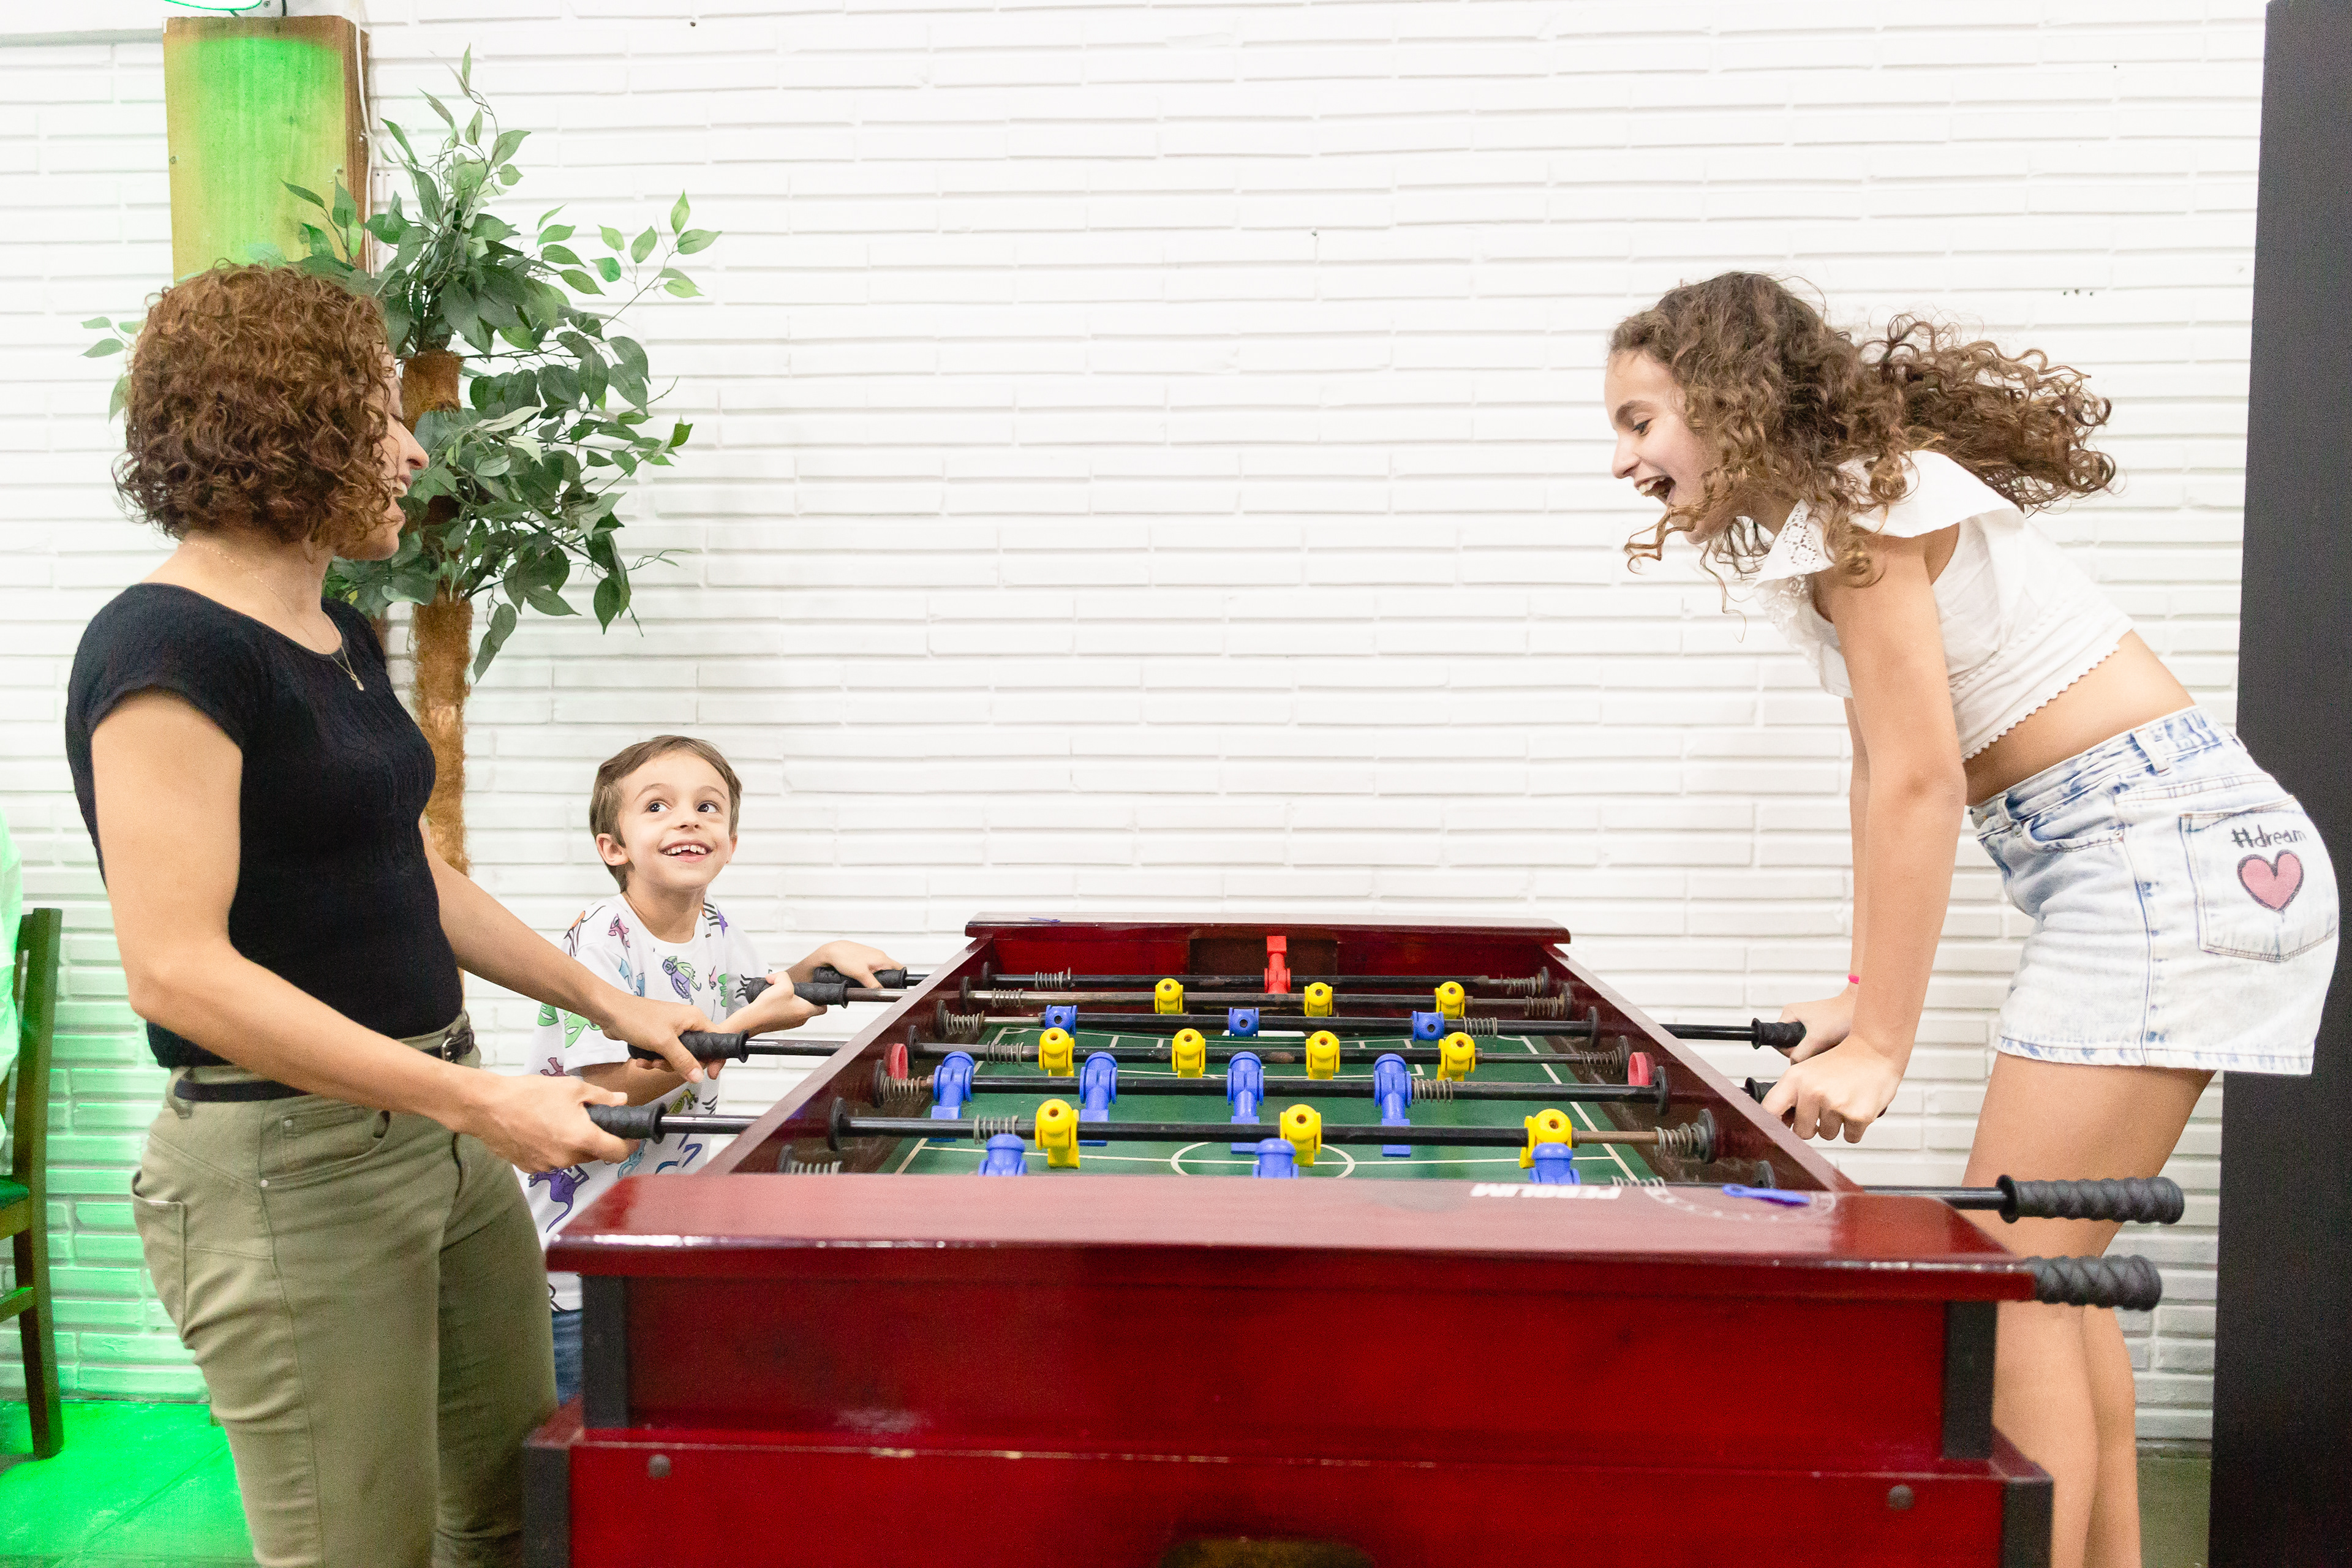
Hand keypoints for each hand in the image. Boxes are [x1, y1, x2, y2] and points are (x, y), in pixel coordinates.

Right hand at [459, 1071, 631, 1171]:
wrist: (487, 1107)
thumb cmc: (531, 1094)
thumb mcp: (571, 1088)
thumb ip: (601, 1097)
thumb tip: (621, 1101)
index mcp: (582, 1138)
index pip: (618, 1152)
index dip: (628, 1144)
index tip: (630, 1136)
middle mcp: (567, 1158)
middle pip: (594, 1154)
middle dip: (596, 1139)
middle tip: (587, 1119)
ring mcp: (548, 1166)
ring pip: (572, 1157)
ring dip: (573, 1144)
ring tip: (558, 1121)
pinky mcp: (531, 1168)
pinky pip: (552, 1160)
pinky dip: (553, 1148)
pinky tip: (540, 1131)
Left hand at [596, 992, 714, 1082]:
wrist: (609, 1012)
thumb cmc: (637, 1019)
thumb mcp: (664, 1043)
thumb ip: (683, 1060)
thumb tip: (699, 1076)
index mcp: (694, 1018)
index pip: (717, 1039)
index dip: (716, 1058)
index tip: (709, 1074)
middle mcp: (686, 1024)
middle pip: (696, 1053)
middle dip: (679, 1064)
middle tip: (664, 1063)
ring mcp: (672, 1030)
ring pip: (678, 1057)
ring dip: (663, 1064)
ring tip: (649, 1060)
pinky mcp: (659, 1037)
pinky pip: (664, 1055)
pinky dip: (654, 1060)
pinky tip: (642, 1059)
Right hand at [728, 978, 823, 1037]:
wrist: (751, 1020)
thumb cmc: (767, 1008)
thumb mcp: (781, 984)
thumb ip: (783, 976)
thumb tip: (777, 977)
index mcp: (805, 1011)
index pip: (823, 1008)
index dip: (821, 999)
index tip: (816, 992)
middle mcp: (799, 1019)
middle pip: (808, 1006)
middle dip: (801, 995)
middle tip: (792, 989)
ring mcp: (790, 1023)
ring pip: (795, 1008)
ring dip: (789, 999)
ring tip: (779, 993)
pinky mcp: (780, 1023)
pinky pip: (785, 1012)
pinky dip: (780, 1005)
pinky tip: (772, 1000)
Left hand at [789, 940, 903, 987]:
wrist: (831, 951)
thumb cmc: (844, 957)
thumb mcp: (861, 975)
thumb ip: (873, 984)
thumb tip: (881, 992)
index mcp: (882, 959)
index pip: (900, 969)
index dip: (900, 980)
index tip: (897, 988)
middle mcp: (879, 956)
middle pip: (891, 971)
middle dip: (888, 980)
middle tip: (880, 989)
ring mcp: (873, 957)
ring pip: (881, 970)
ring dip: (878, 978)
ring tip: (869, 983)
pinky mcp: (865, 958)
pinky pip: (873, 968)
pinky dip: (871, 974)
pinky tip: (863, 978)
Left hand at [1760, 1037, 1904, 1143]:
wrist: (1875, 1050)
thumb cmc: (1842, 1062)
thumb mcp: (1807, 1071)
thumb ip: (1791, 1096)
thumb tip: (1779, 1124)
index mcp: (1795, 1079)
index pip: (1770, 1110)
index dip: (1773, 1126)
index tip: (1779, 1132)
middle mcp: (1812, 1091)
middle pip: (1802, 1132)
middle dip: (1813, 1126)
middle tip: (1826, 1107)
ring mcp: (1835, 1104)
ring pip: (1827, 1135)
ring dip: (1836, 1124)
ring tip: (1844, 1101)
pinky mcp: (1858, 1115)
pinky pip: (1850, 1137)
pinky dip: (1854, 1128)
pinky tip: (1856, 1107)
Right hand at [1778, 988, 1857, 1061]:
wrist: (1859, 1008)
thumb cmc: (1840, 1016)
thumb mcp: (1816, 1038)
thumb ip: (1800, 1054)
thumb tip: (1793, 1065)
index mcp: (1789, 1014)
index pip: (1779, 1042)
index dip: (1790, 1052)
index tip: (1806, 1050)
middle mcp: (1795, 1017)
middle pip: (1792, 1046)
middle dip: (1806, 1051)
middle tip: (1820, 1046)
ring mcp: (1806, 1023)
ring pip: (1804, 1046)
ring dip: (1816, 1050)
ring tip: (1828, 1044)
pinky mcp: (1817, 1028)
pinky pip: (1813, 1044)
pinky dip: (1822, 1047)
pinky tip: (1832, 1043)